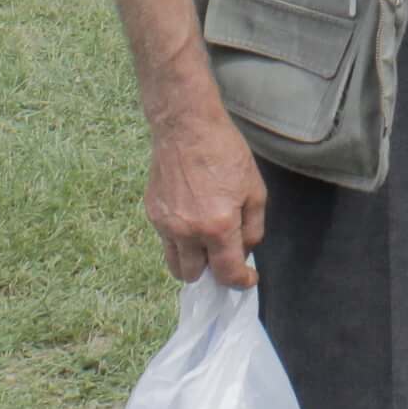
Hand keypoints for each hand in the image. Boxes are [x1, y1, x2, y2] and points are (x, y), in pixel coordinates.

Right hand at [144, 103, 266, 287]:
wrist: (186, 126)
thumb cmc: (225, 152)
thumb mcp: (255, 189)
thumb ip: (253, 227)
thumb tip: (245, 251)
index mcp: (218, 226)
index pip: (227, 273)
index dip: (240, 282)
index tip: (247, 279)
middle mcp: (187, 231)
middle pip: (195, 275)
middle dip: (212, 271)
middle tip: (223, 253)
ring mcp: (166, 224)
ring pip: (175, 264)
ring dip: (192, 261)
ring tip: (205, 243)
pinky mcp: (152, 213)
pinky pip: (166, 241)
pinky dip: (180, 240)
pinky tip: (191, 217)